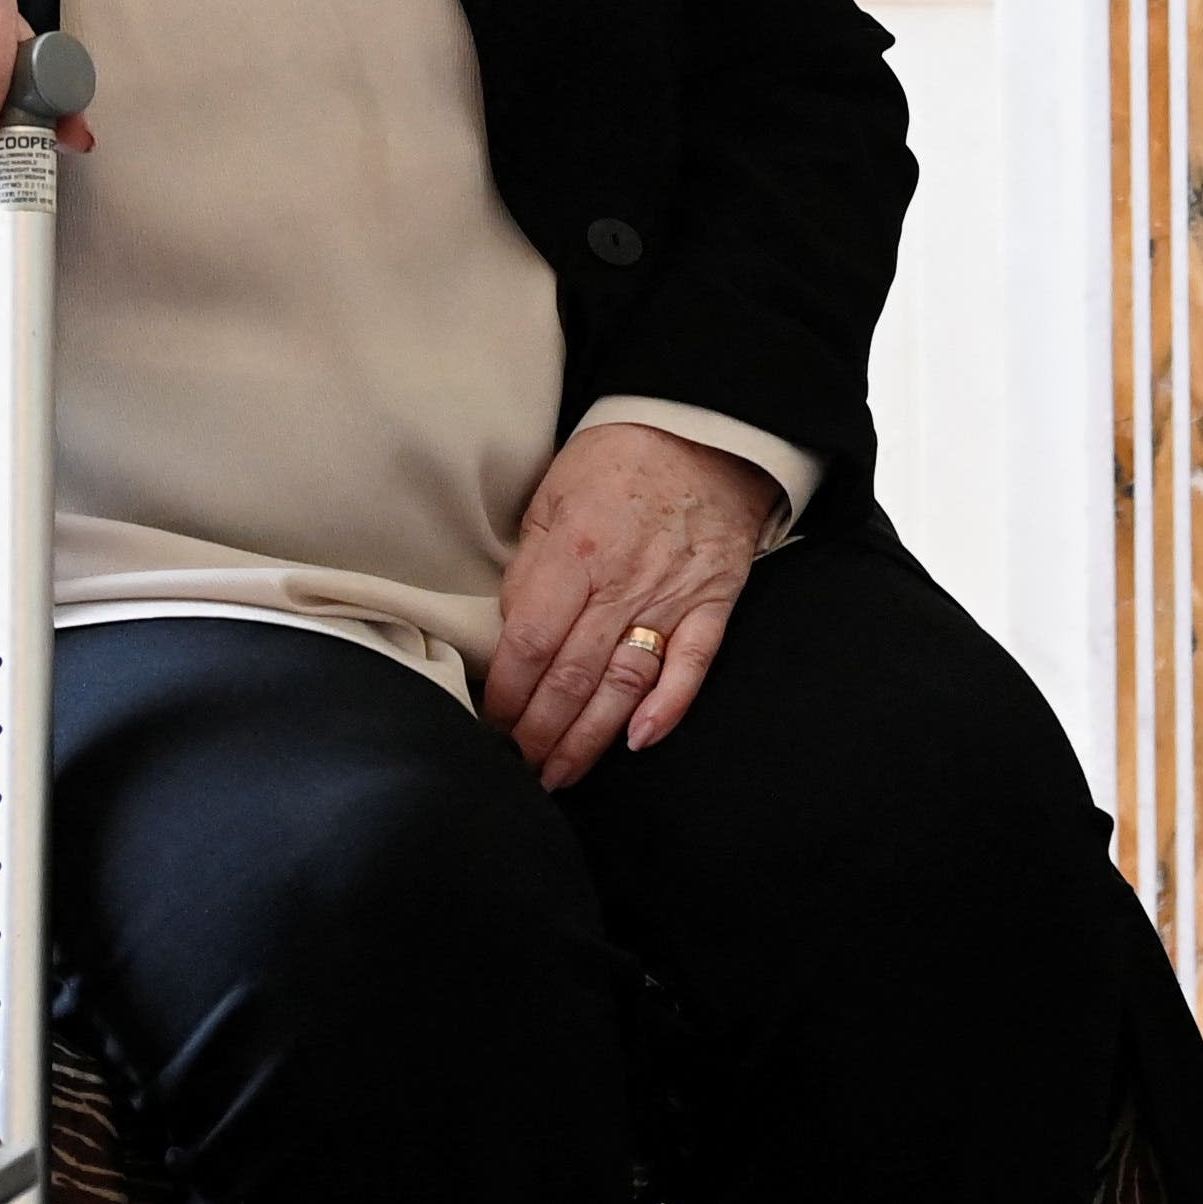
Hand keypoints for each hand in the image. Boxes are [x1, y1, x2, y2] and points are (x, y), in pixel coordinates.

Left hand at [488, 421, 771, 787]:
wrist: (704, 429)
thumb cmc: (619, 459)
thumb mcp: (551, 495)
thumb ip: (530, 566)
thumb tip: (510, 630)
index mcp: (574, 553)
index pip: (528, 644)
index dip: (505, 696)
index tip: (489, 724)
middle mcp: (621, 583)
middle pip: (571, 678)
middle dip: (539, 734)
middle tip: (516, 769)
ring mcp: (672, 597)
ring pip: (624, 685)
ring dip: (589, 738)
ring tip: (561, 774)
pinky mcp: (713, 602)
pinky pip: (692, 665)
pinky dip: (668, 707)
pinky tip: (639, 740)